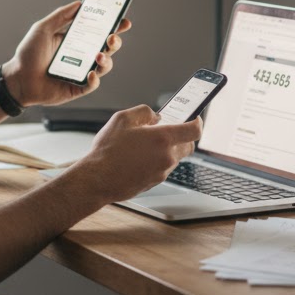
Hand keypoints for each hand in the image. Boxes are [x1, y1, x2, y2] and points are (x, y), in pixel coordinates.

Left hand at [1, 1, 131, 107]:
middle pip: (107, 48)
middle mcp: (81, 56)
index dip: (114, 26)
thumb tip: (79, 3)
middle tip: (112, 37)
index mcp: (76, 40)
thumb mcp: (42, 29)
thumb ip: (60, 16)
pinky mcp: (77, 88)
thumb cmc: (28, 54)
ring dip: (106, 60)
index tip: (123, 20)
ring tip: (99, 55)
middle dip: (115, 42)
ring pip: (104, 66)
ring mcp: (81, 72)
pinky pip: (92, 84)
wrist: (17, 79)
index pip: (99, 31)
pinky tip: (90, 73)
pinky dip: (94, 79)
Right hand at [70, 104, 202, 203]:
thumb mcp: (122, 119)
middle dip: (181, 136)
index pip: (194, 130)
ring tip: (144, 145)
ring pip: (174, 158)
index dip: (197, 122)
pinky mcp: (154, 183)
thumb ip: (144, 112)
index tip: (193, 118)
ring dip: (167, 149)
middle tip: (167, 130)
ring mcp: (162, 172)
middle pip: (188, 145)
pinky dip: (157, 161)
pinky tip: (138, 158)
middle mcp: (167, 157)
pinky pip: (163, 168)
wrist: (98, 179)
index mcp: (162, 139)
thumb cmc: (108, 150)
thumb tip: (156, 116)